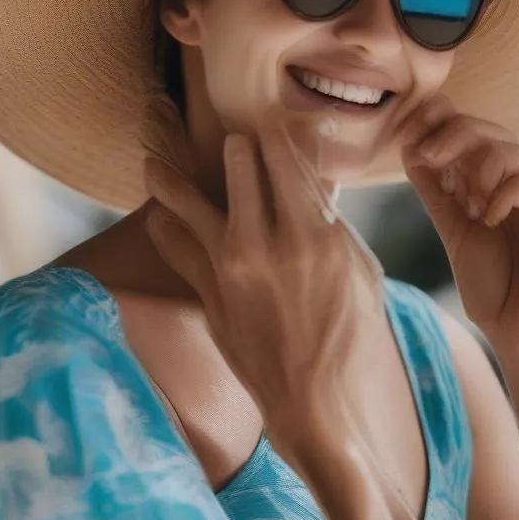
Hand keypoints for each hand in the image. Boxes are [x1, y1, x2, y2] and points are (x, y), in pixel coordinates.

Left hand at [141, 105, 388, 461]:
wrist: (313, 399)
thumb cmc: (349, 335)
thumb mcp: (361, 271)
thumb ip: (331, 220)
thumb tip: (312, 176)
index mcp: (312, 237)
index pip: (286, 159)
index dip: (278, 131)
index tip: (272, 120)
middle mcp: (264, 245)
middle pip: (239, 164)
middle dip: (240, 144)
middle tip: (238, 138)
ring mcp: (228, 268)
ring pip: (186, 199)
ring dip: (175, 172)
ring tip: (157, 158)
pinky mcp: (205, 292)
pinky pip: (171, 243)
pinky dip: (164, 224)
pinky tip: (161, 214)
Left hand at [399, 93, 518, 366]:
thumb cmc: (493, 289)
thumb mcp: (454, 231)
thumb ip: (438, 193)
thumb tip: (411, 150)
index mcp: (505, 187)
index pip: (482, 136)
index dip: (448, 124)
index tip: (412, 128)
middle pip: (500, 134)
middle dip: (458, 133)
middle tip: (426, 151)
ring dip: (481, 163)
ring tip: (464, 194)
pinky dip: (504, 192)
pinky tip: (487, 218)